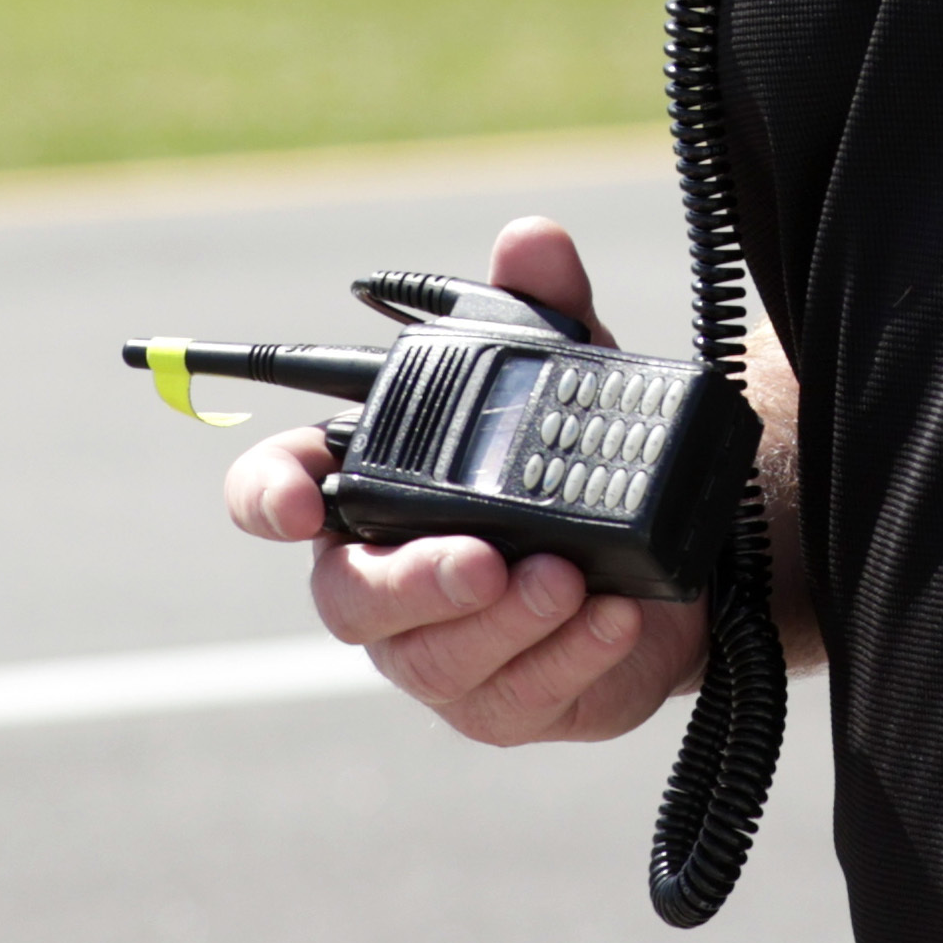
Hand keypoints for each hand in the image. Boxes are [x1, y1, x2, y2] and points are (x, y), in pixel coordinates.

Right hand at [222, 215, 709, 745]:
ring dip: (504, 621)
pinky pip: (516, 696)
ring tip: (568, 580)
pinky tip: (613, 617)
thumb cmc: (580, 466)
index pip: (278, 490)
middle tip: (485, 559)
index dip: (270, 495)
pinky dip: (569, 656)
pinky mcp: (504, 703)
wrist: (672, 560)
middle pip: (350, 597)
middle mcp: (387, 577)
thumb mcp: (573, 376)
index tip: (301, 502)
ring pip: (435, 658)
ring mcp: (440, 650)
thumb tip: (531, 239)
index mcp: (371, 491)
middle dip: (415, 579)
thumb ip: (547, 307)